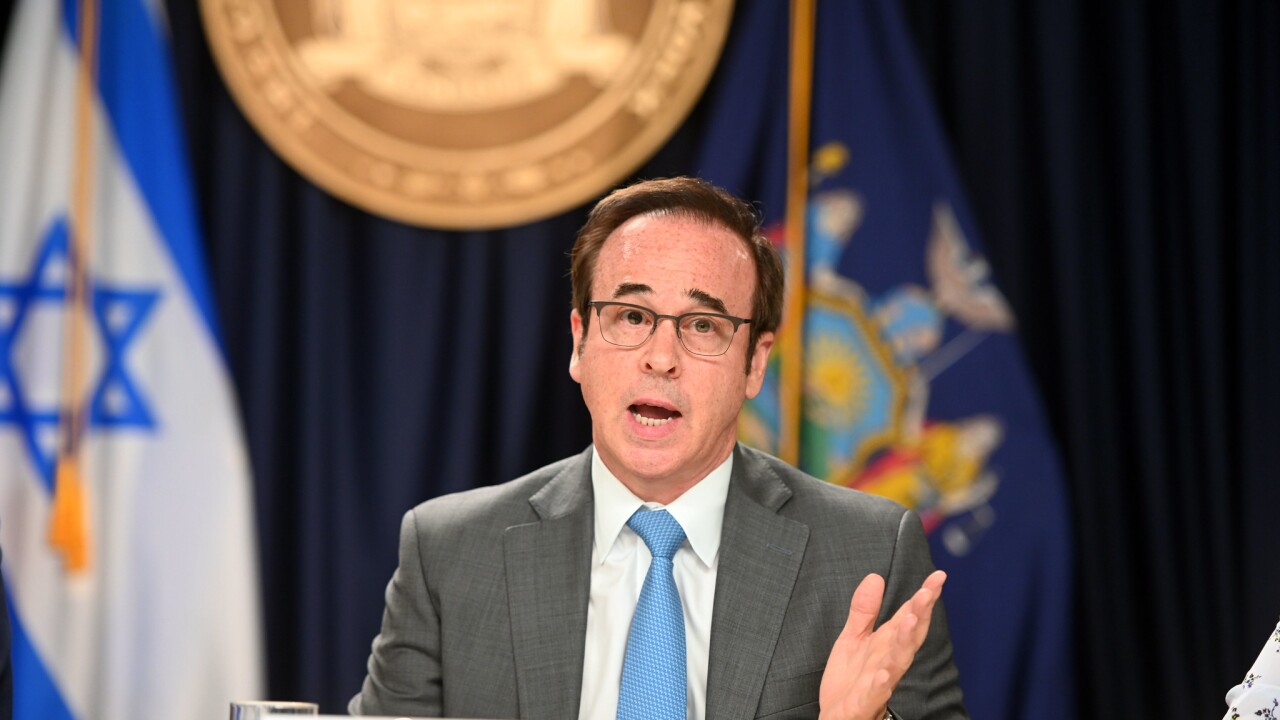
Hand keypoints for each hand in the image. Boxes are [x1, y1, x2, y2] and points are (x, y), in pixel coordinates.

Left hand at [818, 570, 946, 719]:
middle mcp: (889, 661)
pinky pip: (875, 692)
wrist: (837, 716)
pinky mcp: (864, 701)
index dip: (923, 597)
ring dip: (905, 641)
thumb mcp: (853, 637)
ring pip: (898, 661)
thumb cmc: (850, 679)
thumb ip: (864, 610)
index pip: (908, 616)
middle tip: (927, 592)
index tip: (938, 576)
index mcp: (886, 644)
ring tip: (911, 620)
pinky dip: (881, 683)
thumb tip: (875, 577)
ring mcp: (880, 682)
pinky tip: (884, 673)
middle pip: (909, 635)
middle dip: (920, 614)